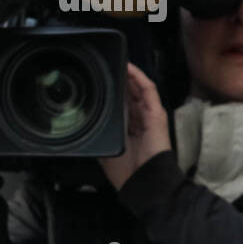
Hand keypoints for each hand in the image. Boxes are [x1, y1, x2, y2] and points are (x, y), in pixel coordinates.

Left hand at [97, 63, 172, 189]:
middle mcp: (141, 120)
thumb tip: (85, 129)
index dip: (113, 93)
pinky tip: (130, 68)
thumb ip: (100, 137)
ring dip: (128, 75)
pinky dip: (139, 78)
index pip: (122, 105)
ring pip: (139, 89)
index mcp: (130, 128)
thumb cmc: (127, 171)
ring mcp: (150, 115)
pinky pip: (149, 90)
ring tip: (117, 62)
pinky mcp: (157, 113)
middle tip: (107, 67)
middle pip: (130, 94)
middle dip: (120, 80)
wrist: (145, 181)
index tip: (101, 82)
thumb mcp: (107, 151)